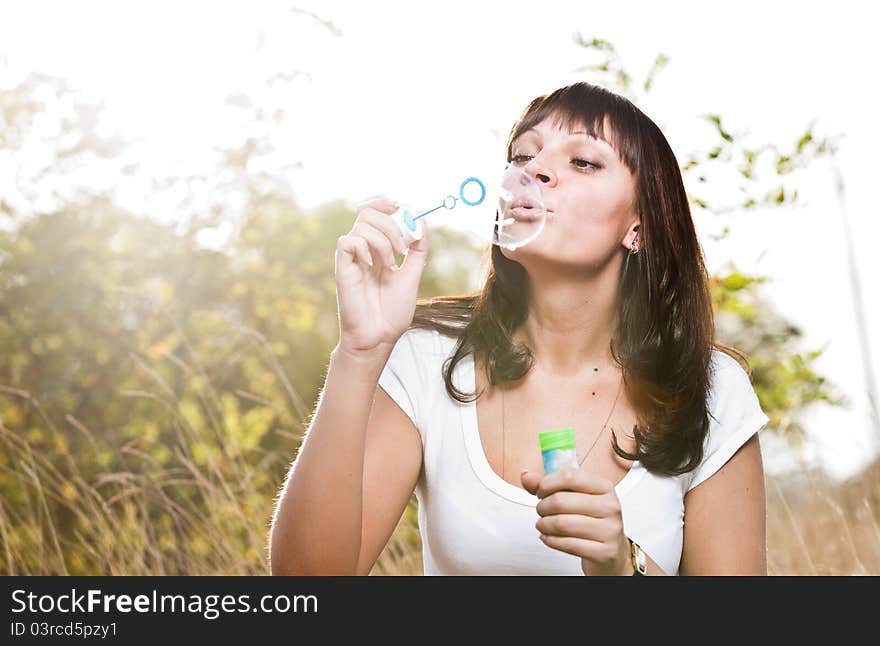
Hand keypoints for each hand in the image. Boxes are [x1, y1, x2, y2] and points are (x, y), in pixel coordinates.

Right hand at [335, 197, 428, 355]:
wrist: (379, 336)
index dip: (386, 204)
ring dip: (383, 241)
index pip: (375, 212)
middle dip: (391, 223)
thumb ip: (418, 250)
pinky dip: (364, 246)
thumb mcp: (413, 275)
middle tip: (403, 247)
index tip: (404, 209)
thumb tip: (422, 221)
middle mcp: (363, 250)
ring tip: (391, 265)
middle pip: (367, 212)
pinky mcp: (342, 268)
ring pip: (361, 225)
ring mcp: (352, 258)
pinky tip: (373, 265)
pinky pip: (347, 241)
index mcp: (378, 249)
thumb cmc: (392, 311)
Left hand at [521, 468, 630, 575]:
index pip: (569, 476)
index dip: (547, 483)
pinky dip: (551, 541)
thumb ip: (549, 485)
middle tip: (541, 511)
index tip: (541, 491)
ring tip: (543, 524)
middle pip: (561, 501)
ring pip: (561, 524)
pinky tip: (548, 538)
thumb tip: (527, 476)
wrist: (612, 550)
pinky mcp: (605, 551)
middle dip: (542, 507)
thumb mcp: (574, 498)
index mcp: (603, 487)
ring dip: (544, 524)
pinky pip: (568, 544)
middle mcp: (610, 506)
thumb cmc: (591, 520)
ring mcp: (609, 530)